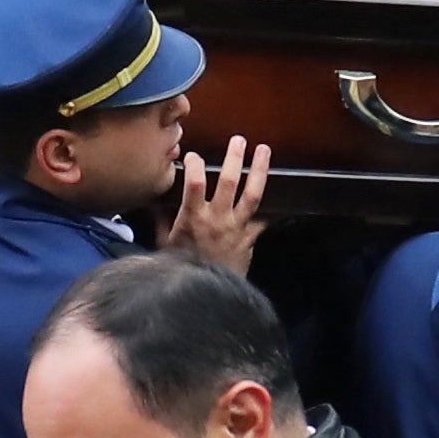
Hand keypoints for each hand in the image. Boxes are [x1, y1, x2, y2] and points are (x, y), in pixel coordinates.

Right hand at [162, 136, 271, 270]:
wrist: (206, 297)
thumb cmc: (182, 269)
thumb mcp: (165, 246)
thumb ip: (163, 222)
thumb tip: (156, 204)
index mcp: (194, 218)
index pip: (195, 181)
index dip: (195, 164)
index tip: (193, 157)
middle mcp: (217, 219)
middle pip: (229, 181)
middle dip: (234, 157)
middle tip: (239, 140)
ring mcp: (237, 228)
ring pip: (252, 194)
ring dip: (259, 170)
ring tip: (264, 151)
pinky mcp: (250, 238)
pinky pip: (265, 219)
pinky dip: (274, 209)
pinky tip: (283, 196)